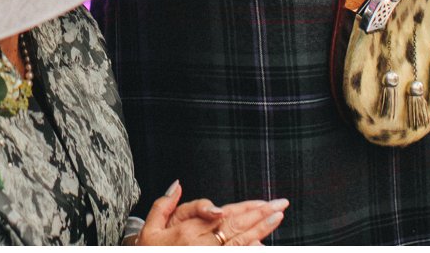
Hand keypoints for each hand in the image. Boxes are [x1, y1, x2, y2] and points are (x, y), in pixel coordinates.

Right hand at [132, 182, 287, 245]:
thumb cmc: (149, 251)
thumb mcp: (150, 227)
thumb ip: (164, 204)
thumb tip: (178, 184)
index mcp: (188, 229)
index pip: (222, 214)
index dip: (244, 208)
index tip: (262, 202)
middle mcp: (201, 243)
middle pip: (236, 226)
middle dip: (260, 215)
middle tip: (280, 205)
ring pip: (240, 242)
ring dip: (261, 230)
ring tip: (277, 218)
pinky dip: (249, 251)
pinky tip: (262, 245)